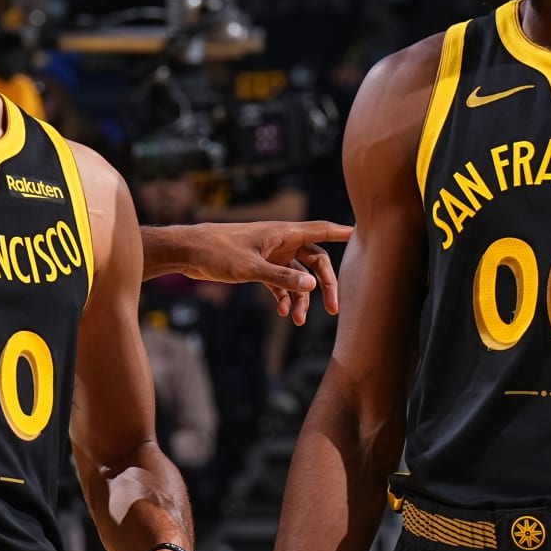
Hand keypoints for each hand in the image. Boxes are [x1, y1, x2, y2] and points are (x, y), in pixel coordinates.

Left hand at [175, 221, 349, 323]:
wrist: (189, 252)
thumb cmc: (217, 252)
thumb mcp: (251, 268)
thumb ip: (282, 278)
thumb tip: (312, 285)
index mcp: (283, 233)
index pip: (320, 230)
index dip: (342, 232)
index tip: (361, 234)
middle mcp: (281, 242)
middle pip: (315, 261)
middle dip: (324, 284)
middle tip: (332, 308)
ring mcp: (271, 255)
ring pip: (297, 276)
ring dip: (301, 297)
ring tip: (297, 320)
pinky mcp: (259, 267)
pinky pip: (280, 283)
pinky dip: (284, 297)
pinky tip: (283, 312)